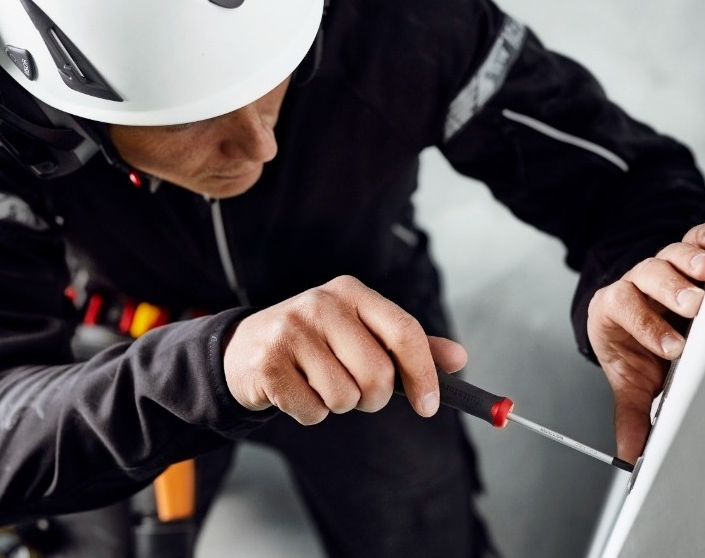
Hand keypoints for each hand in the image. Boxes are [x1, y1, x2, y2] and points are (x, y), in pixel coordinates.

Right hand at [223, 275, 467, 424]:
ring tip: (318, 384)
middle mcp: (321, 303)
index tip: (430, 406)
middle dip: (373, 397)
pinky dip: (310, 413)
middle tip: (358, 393)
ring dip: (338, 405)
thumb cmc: (316, 343)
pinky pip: (312, 411)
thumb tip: (459, 358)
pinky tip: (295, 390)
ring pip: (344, 397)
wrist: (245, 348)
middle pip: (377, 374)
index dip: (424, 373)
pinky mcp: (268, 362)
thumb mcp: (361, 332)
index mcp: (352, 292)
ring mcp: (291, 330)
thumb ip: (408, 345)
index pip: (404, 332)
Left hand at [587, 222, 704, 462]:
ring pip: (673, 255)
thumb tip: (630, 454)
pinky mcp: (686, 253)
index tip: (673, 348)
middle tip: (694, 305)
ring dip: (693, 262)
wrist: (628, 312)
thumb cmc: (633, 346)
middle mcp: (637, 282)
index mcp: (615, 309)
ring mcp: (662, 265)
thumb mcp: (630, 378)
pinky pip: (694, 238)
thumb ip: (632, 413)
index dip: (648, 327)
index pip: (626, 309)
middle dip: (672, 291)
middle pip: (650, 276)